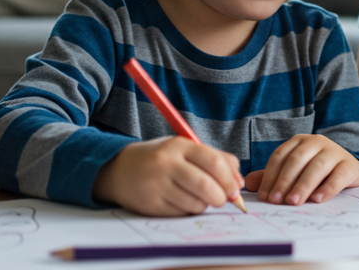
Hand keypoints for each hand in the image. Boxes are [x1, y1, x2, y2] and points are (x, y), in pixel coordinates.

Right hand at [92, 136, 244, 215]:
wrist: (119, 169)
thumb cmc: (162, 159)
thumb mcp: (186, 149)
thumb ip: (216, 159)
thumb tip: (239, 183)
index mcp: (179, 145)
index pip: (214, 161)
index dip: (229, 178)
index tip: (235, 188)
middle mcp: (166, 163)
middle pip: (205, 185)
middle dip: (221, 197)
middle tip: (222, 200)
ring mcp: (156, 184)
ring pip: (195, 203)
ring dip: (204, 205)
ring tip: (198, 198)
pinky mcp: (150, 204)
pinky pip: (180, 213)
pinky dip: (188, 211)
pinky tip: (181, 202)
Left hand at [244, 134, 358, 204]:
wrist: (349, 171)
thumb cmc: (316, 173)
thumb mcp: (294, 172)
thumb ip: (273, 177)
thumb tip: (248, 183)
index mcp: (299, 141)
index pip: (280, 156)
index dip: (270, 176)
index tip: (264, 196)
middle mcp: (317, 142)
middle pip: (297, 160)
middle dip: (284, 181)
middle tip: (276, 200)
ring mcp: (335, 152)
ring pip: (317, 167)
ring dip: (303, 185)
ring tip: (293, 202)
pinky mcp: (349, 165)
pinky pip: (338, 176)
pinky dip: (327, 188)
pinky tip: (317, 199)